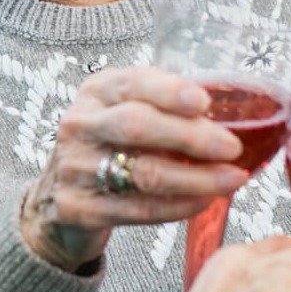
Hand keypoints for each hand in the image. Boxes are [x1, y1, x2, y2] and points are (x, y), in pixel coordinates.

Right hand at [20, 66, 246, 270]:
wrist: (59, 195)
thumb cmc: (110, 143)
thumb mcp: (125, 109)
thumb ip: (165, 106)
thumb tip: (229, 114)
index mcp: (97, 90)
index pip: (133, 82)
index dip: (170, 91)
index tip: (204, 101)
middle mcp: (81, 123)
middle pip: (137, 125)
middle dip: (191, 136)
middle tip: (231, 146)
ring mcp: (75, 167)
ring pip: (142, 172)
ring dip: (195, 177)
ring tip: (231, 178)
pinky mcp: (78, 208)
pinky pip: (138, 209)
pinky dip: (178, 206)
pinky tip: (204, 201)